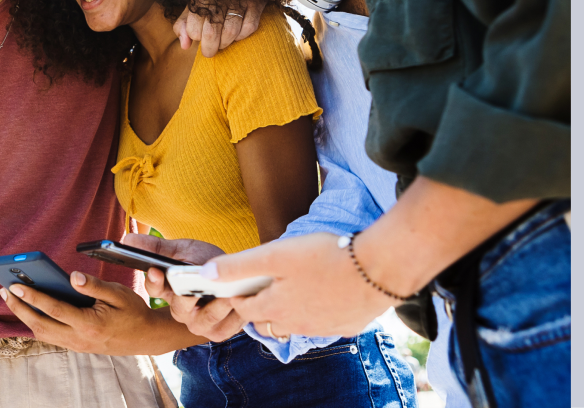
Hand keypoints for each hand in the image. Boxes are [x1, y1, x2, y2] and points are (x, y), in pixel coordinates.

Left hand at [0, 270, 191, 355]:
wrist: (146, 338)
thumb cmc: (133, 311)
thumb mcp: (118, 293)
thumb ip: (93, 285)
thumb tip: (71, 276)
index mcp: (90, 323)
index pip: (54, 309)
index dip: (33, 297)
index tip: (15, 285)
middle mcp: (79, 338)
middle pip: (40, 325)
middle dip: (19, 308)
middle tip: (4, 291)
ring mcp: (76, 345)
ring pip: (42, 333)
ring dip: (25, 316)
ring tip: (12, 298)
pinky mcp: (76, 346)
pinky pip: (50, 336)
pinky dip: (37, 322)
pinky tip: (30, 308)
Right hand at [127, 234, 244, 341]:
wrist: (235, 273)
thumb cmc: (205, 262)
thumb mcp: (183, 250)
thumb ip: (158, 247)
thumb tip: (127, 239)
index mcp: (168, 290)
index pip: (154, 288)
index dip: (154, 281)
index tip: (156, 270)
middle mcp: (180, 311)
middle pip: (179, 308)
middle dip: (188, 298)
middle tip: (198, 287)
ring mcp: (199, 323)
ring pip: (203, 321)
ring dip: (216, 308)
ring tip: (227, 294)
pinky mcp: (220, 331)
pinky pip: (225, 329)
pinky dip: (234, 317)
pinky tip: (240, 302)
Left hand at [173, 0, 263, 56]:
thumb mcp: (193, 5)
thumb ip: (183, 24)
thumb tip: (184, 46)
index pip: (193, 30)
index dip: (196, 37)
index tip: (199, 36)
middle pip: (211, 34)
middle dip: (209, 48)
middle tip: (209, 51)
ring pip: (230, 33)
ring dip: (225, 43)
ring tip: (222, 42)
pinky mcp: (255, 2)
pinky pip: (248, 28)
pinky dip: (242, 35)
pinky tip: (237, 33)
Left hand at [205, 233, 391, 337]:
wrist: (378, 269)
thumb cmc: (326, 257)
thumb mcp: (276, 255)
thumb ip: (239, 266)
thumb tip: (206, 273)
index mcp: (275, 307)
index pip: (244, 309)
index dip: (237, 294)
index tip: (238, 282)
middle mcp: (296, 324)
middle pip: (268, 321)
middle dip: (261, 306)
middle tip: (264, 285)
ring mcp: (322, 328)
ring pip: (295, 323)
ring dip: (289, 309)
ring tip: (294, 286)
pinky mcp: (346, 325)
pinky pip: (324, 323)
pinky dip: (318, 311)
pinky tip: (327, 292)